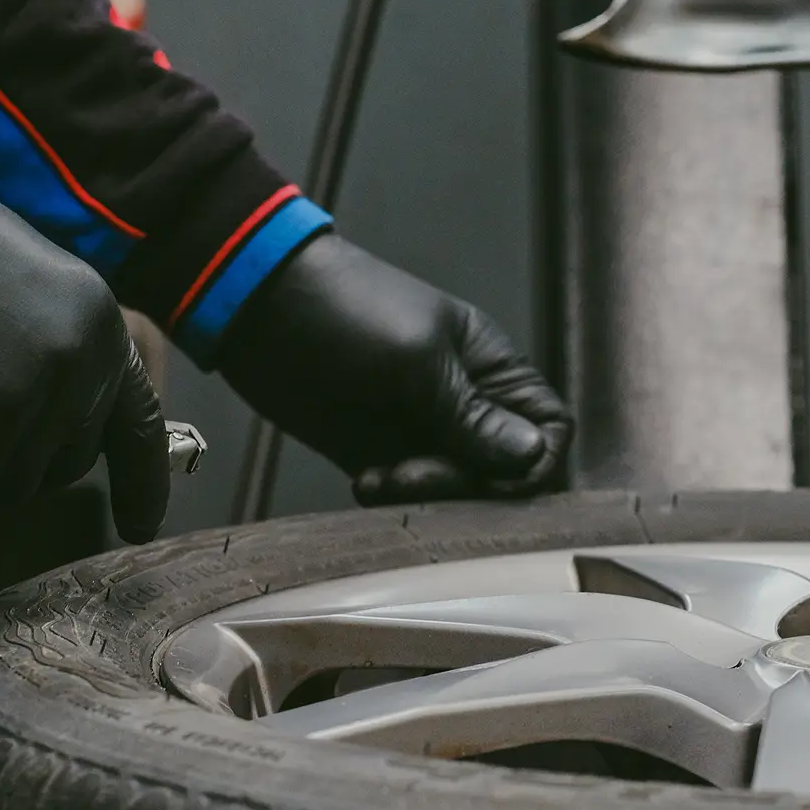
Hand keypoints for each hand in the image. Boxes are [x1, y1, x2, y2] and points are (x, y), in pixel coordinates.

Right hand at [0, 153, 168, 543]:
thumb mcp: (14, 286)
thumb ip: (45, 352)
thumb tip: (38, 429)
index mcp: (97, 324)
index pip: (139, 422)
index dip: (142, 481)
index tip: (138, 526)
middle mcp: (80, 369)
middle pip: (60, 469)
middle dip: (6, 458)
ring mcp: (31, 407)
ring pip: (6, 493)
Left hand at [213, 234, 571, 504]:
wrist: (260, 310)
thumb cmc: (345, 311)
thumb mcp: (416, 363)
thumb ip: (473, 417)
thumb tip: (532, 457)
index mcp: (491, 367)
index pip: (549, 430)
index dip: (531, 463)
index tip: (490, 474)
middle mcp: (466, 403)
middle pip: (504, 472)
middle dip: (467, 485)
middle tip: (415, 474)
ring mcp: (422, 431)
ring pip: (455, 491)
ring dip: (426, 497)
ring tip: (383, 478)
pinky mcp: (379, 452)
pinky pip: (408, 495)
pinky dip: (392, 499)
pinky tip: (365, 481)